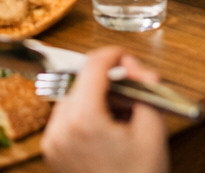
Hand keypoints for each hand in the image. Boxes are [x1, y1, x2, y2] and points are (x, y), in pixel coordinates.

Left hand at [41, 48, 168, 172]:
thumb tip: (136, 66)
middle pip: (80, 80)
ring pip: (71, 97)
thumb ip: (146, 88)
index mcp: (84, 120)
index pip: (92, 66)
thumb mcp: (153, 130)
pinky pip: (65, 117)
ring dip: (95, 96)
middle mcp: (60, 128)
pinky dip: (84, 113)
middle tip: (132, 93)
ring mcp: (52, 141)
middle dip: (106, 80)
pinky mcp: (51, 150)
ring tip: (121, 117)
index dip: (112, 54)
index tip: (125, 55)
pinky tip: (107, 129)